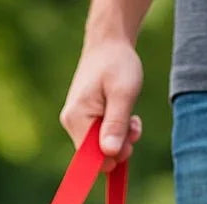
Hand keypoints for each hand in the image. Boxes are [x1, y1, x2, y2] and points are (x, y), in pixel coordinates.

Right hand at [60, 38, 142, 171]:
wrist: (108, 43)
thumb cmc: (117, 63)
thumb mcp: (123, 93)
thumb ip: (116, 124)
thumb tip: (110, 154)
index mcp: (76, 118)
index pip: (90, 156)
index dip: (111, 157)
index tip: (130, 143)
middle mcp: (71, 123)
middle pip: (94, 153)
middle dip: (118, 146)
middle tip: (135, 127)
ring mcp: (76, 121)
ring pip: (99, 145)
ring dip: (120, 138)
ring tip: (133, 119)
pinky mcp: (83, 119)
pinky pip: (100, 136)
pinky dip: (116, 132)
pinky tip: (126, 118)